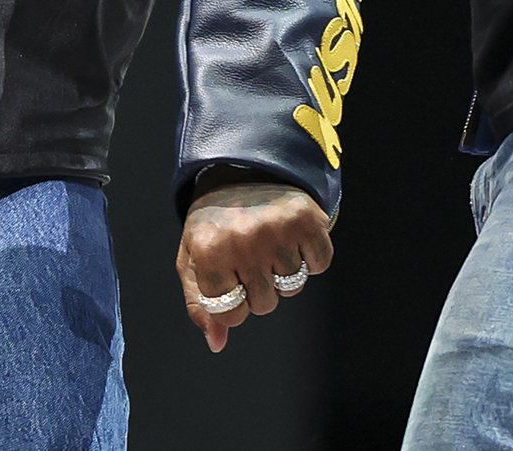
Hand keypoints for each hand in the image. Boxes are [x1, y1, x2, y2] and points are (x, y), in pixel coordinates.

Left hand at [175, 172, 334, 353]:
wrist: (240, 169)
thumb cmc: (214, 223)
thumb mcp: (193, 259)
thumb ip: (201, 304)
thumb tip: (217, 344)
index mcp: (208, 251)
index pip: (230, 314)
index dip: (233, 302)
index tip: (229, 277)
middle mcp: (242, 240)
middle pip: (264, 305)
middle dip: (257, 287)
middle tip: (248, 254)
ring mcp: (276, 229)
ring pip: (292, 287)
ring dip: (282, 271)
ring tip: (268, 241)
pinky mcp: (307, 219)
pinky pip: (318, 265)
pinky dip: (310, 256)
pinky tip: (291, 236)